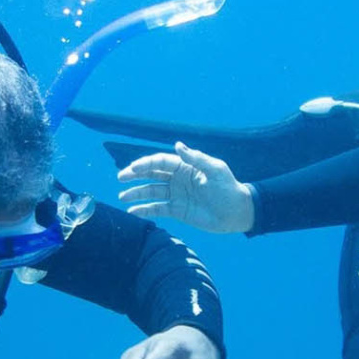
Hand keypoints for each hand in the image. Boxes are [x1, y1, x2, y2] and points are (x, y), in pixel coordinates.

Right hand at [119, 142, 256, 233]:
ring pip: (151, 192)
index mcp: (185, 167)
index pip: (161, 162)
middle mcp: (178, 179)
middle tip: (121, 178)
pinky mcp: (177, 211)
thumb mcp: (215, 170)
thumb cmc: (228, 188)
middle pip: (152, 175)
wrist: (236, 212)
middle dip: (135, 176)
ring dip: (136, 194)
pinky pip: (157, 209)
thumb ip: (196, 158)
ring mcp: (176, 195)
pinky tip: (132, 212)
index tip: (133, 169)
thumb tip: (177, 145)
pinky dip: (145, 211)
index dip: (146, 164)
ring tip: (122, 197)